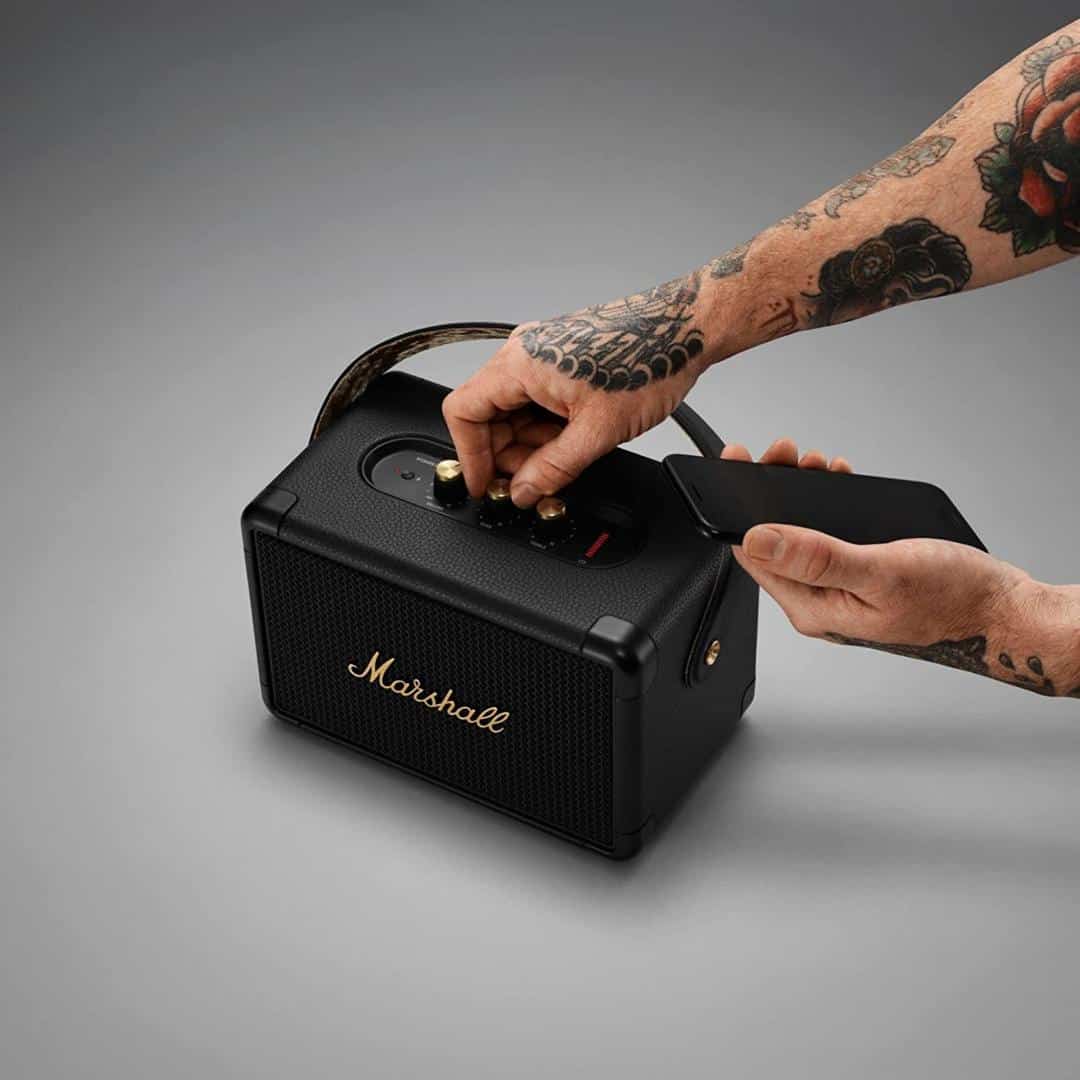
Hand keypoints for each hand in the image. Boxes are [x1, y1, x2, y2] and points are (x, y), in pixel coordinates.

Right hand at [443, 275, 710, 505]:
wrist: (685, 328)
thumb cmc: (648, 360)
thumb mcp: (597, 432)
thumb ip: (553, 469)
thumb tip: (524, 492)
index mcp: (519, 363)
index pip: (463, 413)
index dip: (470, 456)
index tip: (484, 485)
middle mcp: (524, 353)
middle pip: (487, 414)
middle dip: (506, 455)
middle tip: (533, 483)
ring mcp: (542, 354)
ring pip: (513, 410)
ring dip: (530, 444)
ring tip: (564, 462)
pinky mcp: (561, 359)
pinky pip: (536, 400)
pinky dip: (546, 428)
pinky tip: (572, 442)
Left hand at [723, 440, 1079, 695]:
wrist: (1003, 613)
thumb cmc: (954, 600)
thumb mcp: (882, 572)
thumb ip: (817, 558)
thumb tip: (757, 539)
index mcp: (813, 608)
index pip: (751, 555)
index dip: (739, 507)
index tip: (738, 463)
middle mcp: (820, 602)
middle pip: (772, 541)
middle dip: (770, 490)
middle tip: (784, 452)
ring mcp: (841, 589)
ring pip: (801, 534)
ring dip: (799, 493)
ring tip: (812, 461)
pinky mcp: (861, 575)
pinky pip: (829, 537)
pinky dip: (827, 503)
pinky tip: (837, 481)